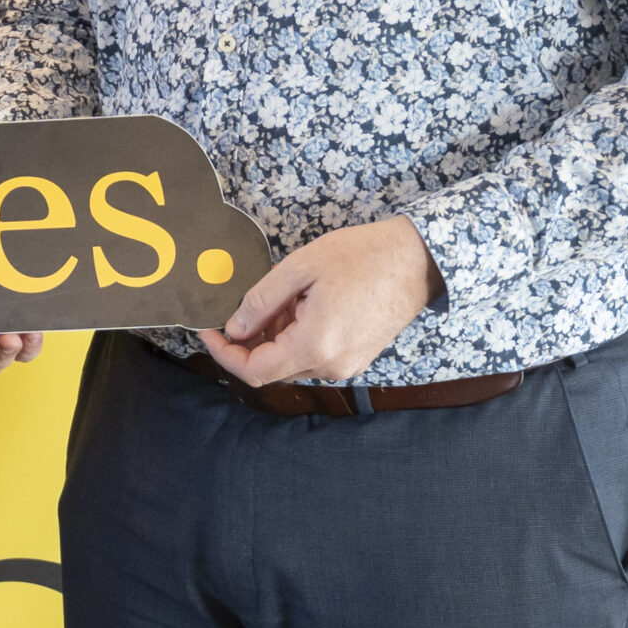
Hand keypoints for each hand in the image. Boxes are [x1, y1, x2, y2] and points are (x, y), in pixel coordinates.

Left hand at [198, 214, 442, 386]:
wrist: (419, 259)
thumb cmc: (362, 256)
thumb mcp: (300, 267)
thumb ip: (261, 301)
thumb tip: (235, 328)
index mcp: (316, 345)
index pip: (255, 371)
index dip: (225, 354)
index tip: (208, 330)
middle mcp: (332, 365)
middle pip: (272, 370)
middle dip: (247, 343)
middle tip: (239, 306)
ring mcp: (348, 365)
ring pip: (292, 363)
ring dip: (272, 339)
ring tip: (277, 299)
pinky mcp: (358, 357)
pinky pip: (314, 357)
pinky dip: (295, 338)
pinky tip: (299, 306)